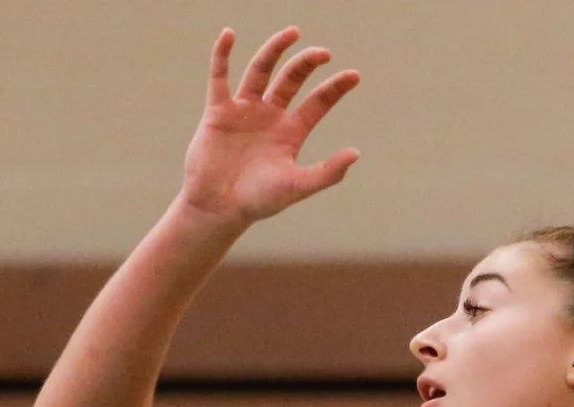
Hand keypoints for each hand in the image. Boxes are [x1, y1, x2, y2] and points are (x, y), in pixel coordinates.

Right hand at [181, 28, 361, 224]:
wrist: (218, 207)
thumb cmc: (259, 201)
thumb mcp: (297, 185)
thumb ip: (327, 172)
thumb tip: (356, 154)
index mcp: (291, 132)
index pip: (318, 103)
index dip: (335, 88)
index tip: (355, 75)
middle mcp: (270, 116)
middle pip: (292, 80)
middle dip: (307, 64)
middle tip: (323, 52)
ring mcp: (244, 110)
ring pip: (261, 71)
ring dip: (275, 50)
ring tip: (293, 32)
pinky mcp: (218, 110)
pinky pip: (219, 76)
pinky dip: (222, 55)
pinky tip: (229, 35)